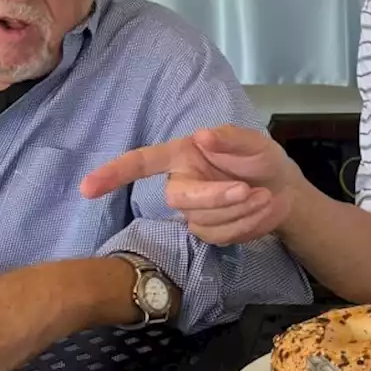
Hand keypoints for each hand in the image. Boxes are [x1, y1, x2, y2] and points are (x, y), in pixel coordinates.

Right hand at [80, 125, 301, 244]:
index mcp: (183, 155)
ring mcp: (192, 211)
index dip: (113, 174)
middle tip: (249, 189)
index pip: (141, 163)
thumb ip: (231, 139)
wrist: (283, 191)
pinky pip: (219, 235)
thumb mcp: (254, 143)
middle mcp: (181, 183)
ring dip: (239, 211)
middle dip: (215, 198)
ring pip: (202, 220)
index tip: (87, 188)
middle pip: (178, 199)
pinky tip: (260, 210)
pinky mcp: (208, 232)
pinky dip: (245, 224)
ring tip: (264, 196)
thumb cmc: (261, 160)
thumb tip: (202, 136)